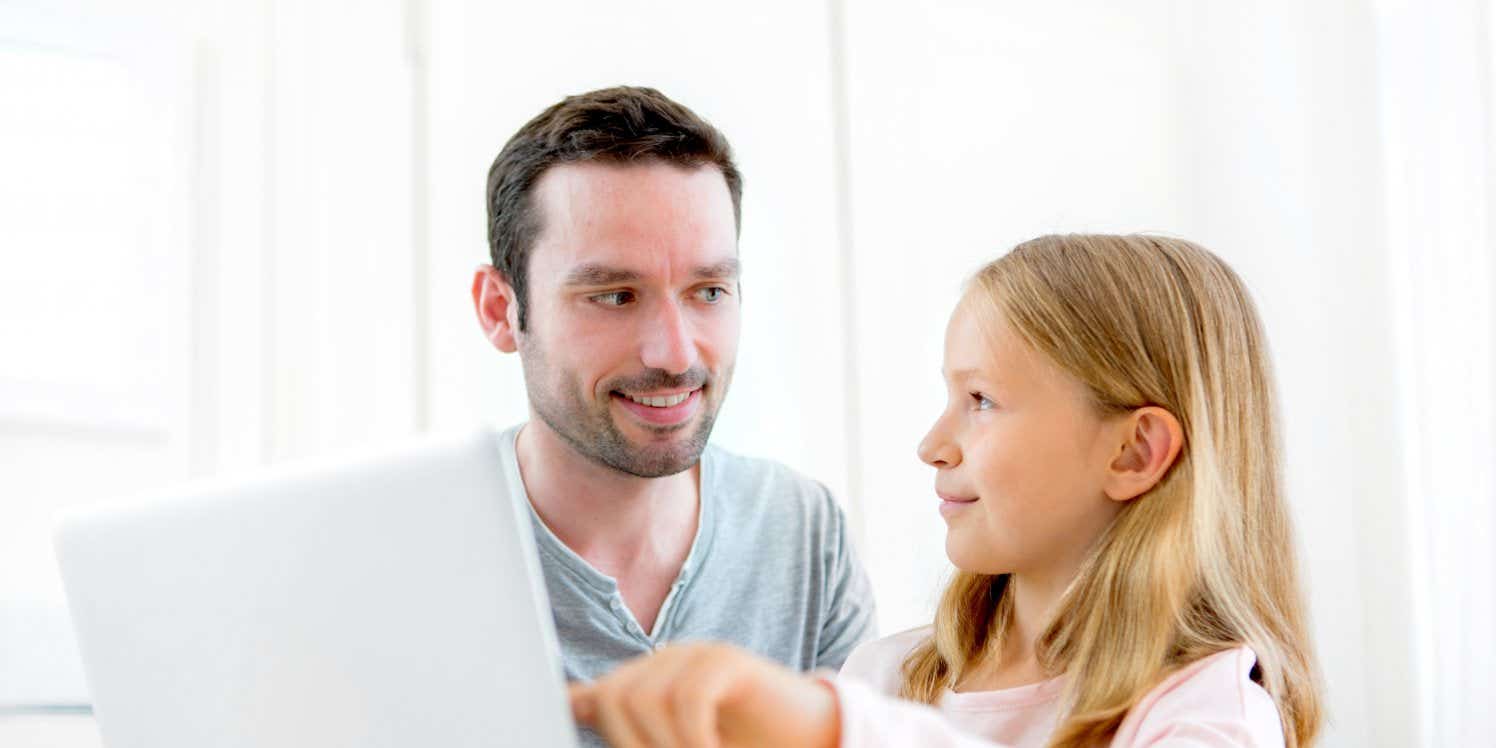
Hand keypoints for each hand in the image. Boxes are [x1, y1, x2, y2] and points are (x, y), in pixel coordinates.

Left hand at [568, 642, 840, 747]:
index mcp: (647, 691)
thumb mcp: (683, 747)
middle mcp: (663, 666)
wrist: (811, 738)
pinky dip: (694, 738)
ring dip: (664, 746)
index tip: (558, 710)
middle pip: (611, 697)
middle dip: (628, 743)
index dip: (568, 709)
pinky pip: (688, 698)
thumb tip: (580, 713)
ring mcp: (695, 656)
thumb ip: (642, 740)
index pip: (595, 698)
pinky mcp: (727, 660)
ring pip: (644, 698)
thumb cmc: (747, 746)